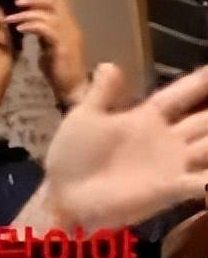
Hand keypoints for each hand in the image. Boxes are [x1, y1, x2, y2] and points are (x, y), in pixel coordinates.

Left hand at [5, 0, 89, 107]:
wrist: (73, 89)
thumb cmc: (60, 72)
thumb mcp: (48, 49)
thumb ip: (42, 35)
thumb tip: (29, 25)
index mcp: (69, 26)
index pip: (61, 1)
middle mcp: (72, 28)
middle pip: (56, 2)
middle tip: (17, 2)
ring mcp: (69, 36)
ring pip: (48, 15)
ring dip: (26, 14)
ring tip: (10, 19)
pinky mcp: (63, 47)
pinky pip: (46, 29)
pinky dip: (31, 26)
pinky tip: (19, 29)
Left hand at [40, 63, 207, 230]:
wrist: (64, 194)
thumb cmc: (73, 155)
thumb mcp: (85, 117)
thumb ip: (101, 93)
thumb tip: (110, 63)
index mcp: (146, 118)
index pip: (179, 95)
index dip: (199, 82)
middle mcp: (167, 139)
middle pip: (205, 121)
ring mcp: (172, 165)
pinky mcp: (171, 189)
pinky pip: (202, 183)